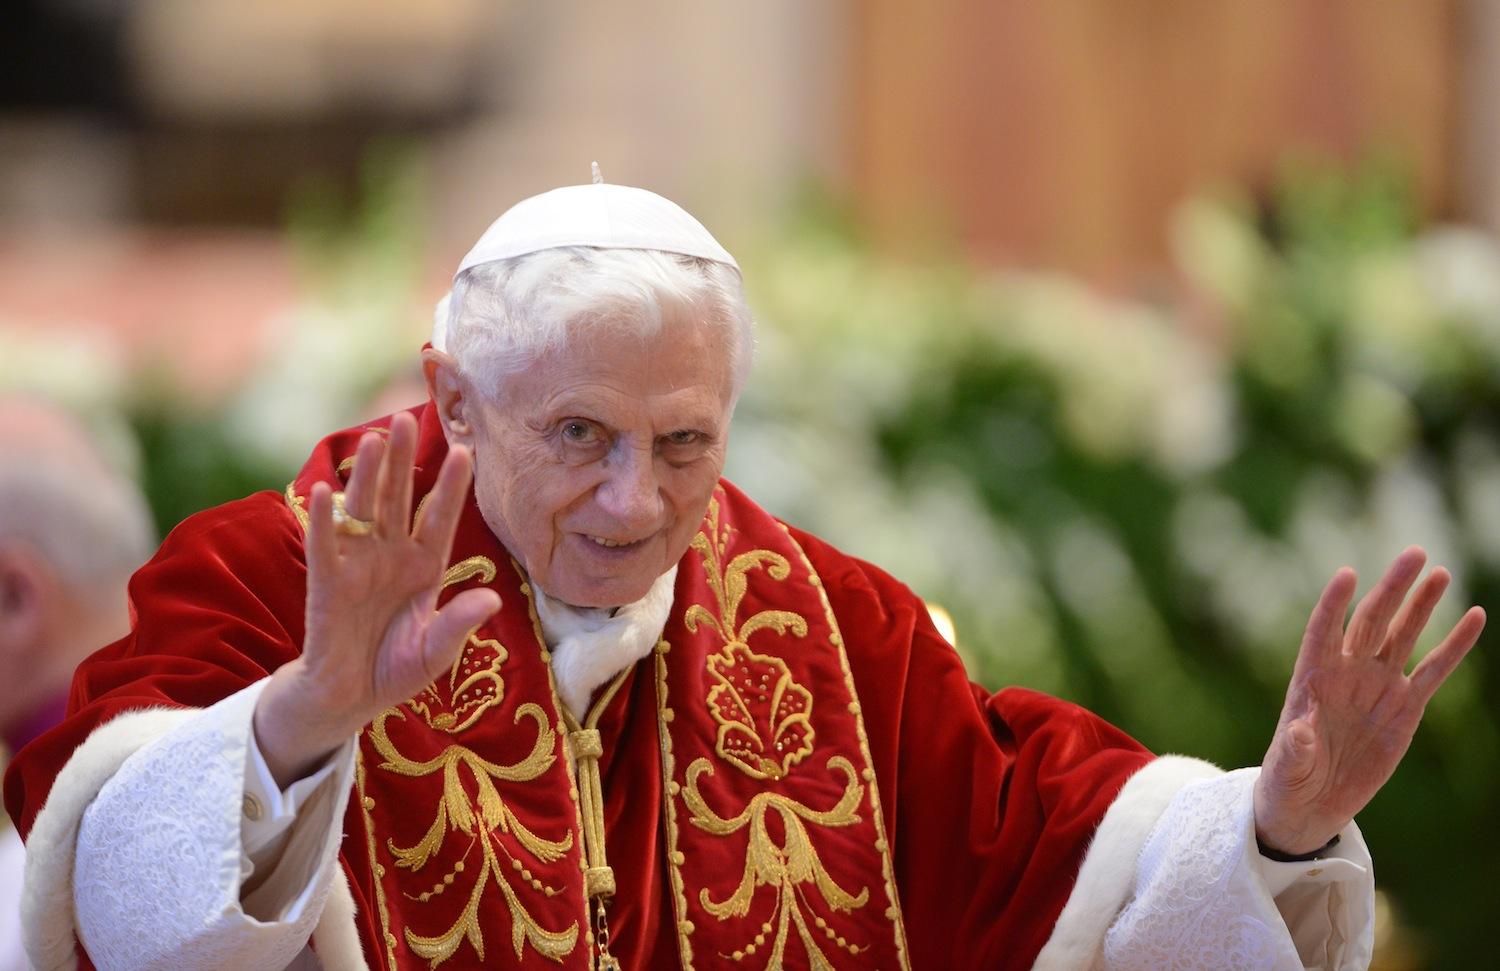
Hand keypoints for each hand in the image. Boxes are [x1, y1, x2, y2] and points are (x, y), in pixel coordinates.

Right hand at [254, 411, 500, 785]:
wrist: (350, 698)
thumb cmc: (396, 669)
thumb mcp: (436, 652)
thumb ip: (459, 625)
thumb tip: (492, 598)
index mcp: (425, 567)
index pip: (441, 519)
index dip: (451, 488)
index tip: (466, 451)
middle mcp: (392, 556)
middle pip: (399, 499)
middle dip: (404, 460)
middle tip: (407, 417)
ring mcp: (359, 566)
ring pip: (364, 511)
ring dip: (368, 476)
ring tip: (374, 439)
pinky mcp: (327, 584)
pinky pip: (326, 547)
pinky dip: (325, 521)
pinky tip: (325, 492)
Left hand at [1254, 547, 1484, 854]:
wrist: (1311, 801)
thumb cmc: (1288, 779)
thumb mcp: (1288, 766)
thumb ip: (1295, 747)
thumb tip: (1300, 729)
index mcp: (1311, 677)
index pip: (1323, 630)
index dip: (1334, 604)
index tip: (1347, 574)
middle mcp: (1346, 672)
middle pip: (1370, 621)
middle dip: (1391, 589)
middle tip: (1414, 554)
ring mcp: (1378, 686)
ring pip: (1402, 636)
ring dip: (1421, 605)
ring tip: (1439, 572)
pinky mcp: (1406, 707)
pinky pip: (1434, 670)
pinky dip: (1454, 645)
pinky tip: (1474, 617)